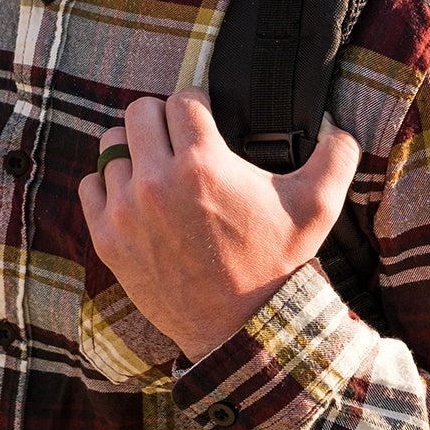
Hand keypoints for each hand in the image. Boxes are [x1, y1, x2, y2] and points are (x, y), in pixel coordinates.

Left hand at [77, 90, 361, 360]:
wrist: (240, 330)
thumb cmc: (277, 264)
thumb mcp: (318, 209)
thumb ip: (336, 157)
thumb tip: (340, 126)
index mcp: (204, 165)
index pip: (182, 99)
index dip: (198, 103)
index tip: (205, 119)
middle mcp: (157, 182)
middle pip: (139, 112)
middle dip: (162, 119)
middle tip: (179, 140)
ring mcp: (126, 211)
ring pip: (111, 146)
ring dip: (133, 152)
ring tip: (156, 168)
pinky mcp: (108, 239)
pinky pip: (90, 186)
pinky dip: (107, 186)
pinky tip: (134, 196)